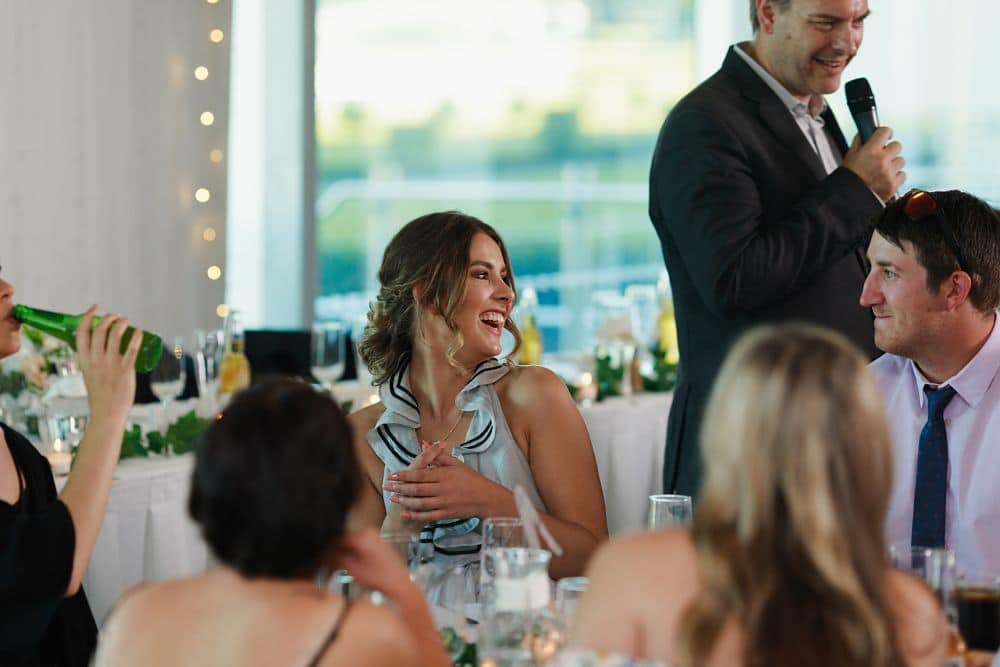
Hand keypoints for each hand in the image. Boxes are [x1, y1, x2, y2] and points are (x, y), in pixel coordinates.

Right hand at [75, 306, 139, 424]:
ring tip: (126, 321)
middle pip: (100, 329)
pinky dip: (137, 336)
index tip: (95, 308)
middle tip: (116, 316)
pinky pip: (132, 348)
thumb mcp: (89, 373)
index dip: (87, 316)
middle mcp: (95, 359)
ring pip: (115, 335)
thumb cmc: (100, 394)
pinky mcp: (125, 370)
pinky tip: (140, 331)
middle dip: (109, 318)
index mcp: (83, 360)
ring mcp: (110, 364)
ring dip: (122, 323)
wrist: (107, 412)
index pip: (81, 332)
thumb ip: (93, 360)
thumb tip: (102, 346)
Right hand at [332, 527, 416, 598]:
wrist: (400, 585)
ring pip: (351, 544)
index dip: (326, 550)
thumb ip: (337, 559)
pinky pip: (359, 547)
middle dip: (334, 553)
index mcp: (363, 535)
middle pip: (344, 540)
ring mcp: (375, 538)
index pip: (337, 538)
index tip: (320, 559)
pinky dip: (351, 555)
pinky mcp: (378, 545)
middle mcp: (369, 532)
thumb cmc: (380, 578)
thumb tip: (325, 556)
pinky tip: (346, 566)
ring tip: (333, 568)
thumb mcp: (353, 569)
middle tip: (325, 565)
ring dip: (342, 555)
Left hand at [384, 450, 513, 522]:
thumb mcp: (457, 464)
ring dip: (405, 501)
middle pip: (418, 488)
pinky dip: (416, 515)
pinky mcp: (446, 514)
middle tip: (388, 486)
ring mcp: (444, 503)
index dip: (405, 475)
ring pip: (421, 503)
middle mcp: (443, 489)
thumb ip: (439, 455)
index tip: (393, 474)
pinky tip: (405, 513)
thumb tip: (424, 444)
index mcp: (445, 475)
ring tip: (394, 498)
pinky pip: (428, 516)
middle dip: (400, 487)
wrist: (486, 498)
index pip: (421, 474)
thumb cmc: (471, 479)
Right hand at [842, 126, 904, 201]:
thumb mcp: (849, 156)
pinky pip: (902, 175)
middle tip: (883, 156)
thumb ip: (858, 142)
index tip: (885, 136)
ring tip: (883, 170)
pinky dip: (896, 176)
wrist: (847, 199)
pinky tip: (886, 178)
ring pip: (901, 160)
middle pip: (897, 145)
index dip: (885, 133)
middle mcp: (882, 159)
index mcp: (870, 150)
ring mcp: (889, 172)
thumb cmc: (847, 178)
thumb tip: (864, 134)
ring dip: (893, 164)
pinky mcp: (893, 184)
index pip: (885, 131)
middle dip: (890, 150)